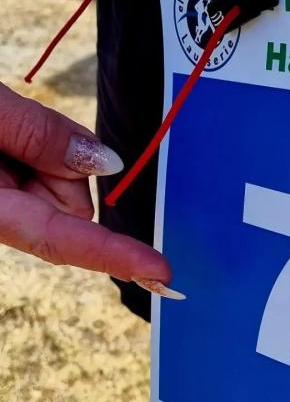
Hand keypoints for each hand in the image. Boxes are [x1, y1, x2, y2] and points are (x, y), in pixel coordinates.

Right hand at [0, 81, 182, 297]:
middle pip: (69, 206)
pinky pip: (36, 175)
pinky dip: (28, 153)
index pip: (61, 237)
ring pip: (57, 189)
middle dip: (59, 168)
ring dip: (38, 154)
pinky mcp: (2, 193)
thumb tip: (105, 163)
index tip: (162, 272)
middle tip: (9, 129)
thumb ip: (37, 134)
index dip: (116, 254)